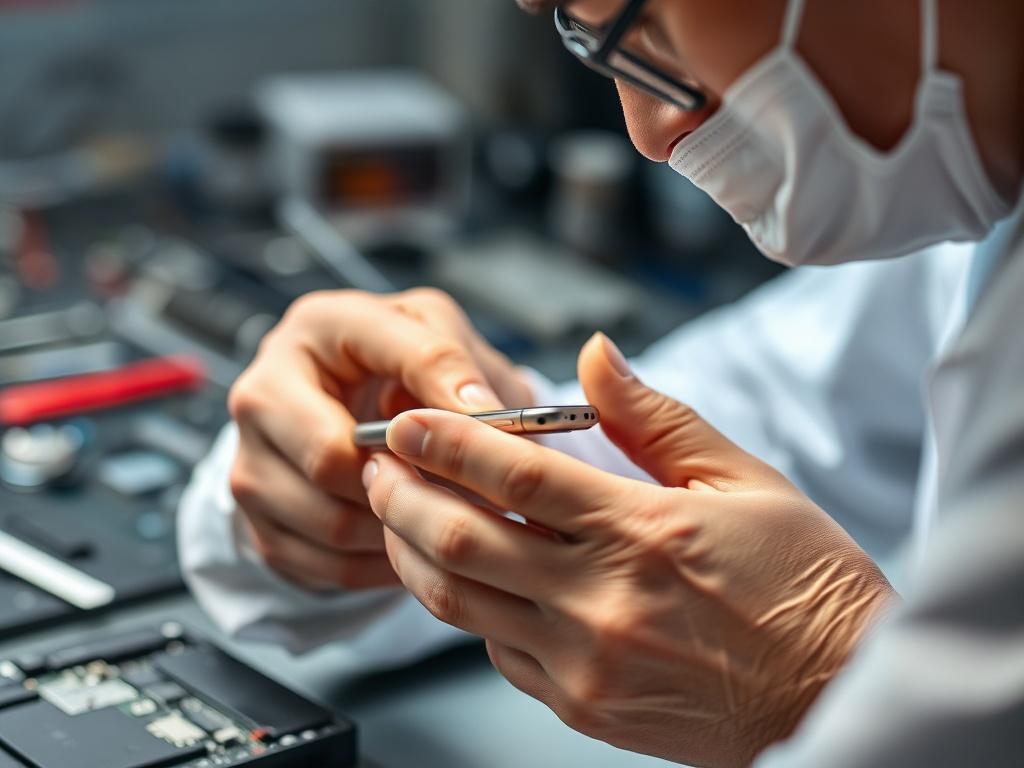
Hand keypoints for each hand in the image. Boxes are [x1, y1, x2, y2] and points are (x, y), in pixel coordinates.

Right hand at [227, 288, 532, 590]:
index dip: (439, 409)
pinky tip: (416, 540)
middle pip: (330, 463)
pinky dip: (383, 565)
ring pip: (332, 525)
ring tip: (445, 513)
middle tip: (459, 489)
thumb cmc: (401, 365)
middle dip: (406, 483)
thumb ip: (457, 363)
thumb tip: (482, 410)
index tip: (487, 432)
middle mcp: (262, 393)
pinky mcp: (257, 525)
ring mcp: (248, 464)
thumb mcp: (438, 336)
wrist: (355, 403)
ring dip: (400, 530)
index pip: (383, 366)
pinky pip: (328, 567)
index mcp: (316, 328)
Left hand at [362, 333, 894, 766]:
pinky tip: (468, 575)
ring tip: (394, 512)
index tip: (407, 419)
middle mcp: (601, 601)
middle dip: (401, 493)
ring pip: (460, 602)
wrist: (833, 691)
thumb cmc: (801, 582)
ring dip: (412, 550)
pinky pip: (495, 651)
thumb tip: (593, 355)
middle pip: (460, 539)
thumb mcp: (742, 478)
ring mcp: (584, 664)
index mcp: (642, 530)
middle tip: (378, 462)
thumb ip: (651, 416)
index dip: (445, 439)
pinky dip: (469, 606)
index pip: (513, 472)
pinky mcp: (580, 707)